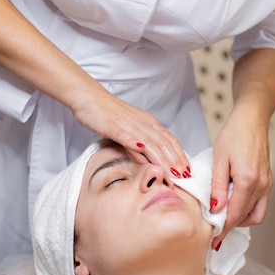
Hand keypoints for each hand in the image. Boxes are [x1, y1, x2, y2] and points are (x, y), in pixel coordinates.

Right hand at [71, 86, 190, 177]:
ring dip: (165, 160)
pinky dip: (143, 152)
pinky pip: (133, 141)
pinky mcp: (117, 128)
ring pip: (154, 144)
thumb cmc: (104, 113)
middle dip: (177, 161)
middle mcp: (144, 123)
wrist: (87, 96)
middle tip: (186, 177)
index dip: (180, 155)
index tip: (187, 170)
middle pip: (166, 143)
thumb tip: (147, 162)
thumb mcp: (126, 131)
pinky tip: (150, 163)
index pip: (169, 140)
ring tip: (173, 175)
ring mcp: (131, 125)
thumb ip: (137, 145)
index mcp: (147, 122)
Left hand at [210, 106, 272, 249]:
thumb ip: (217, 187)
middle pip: (246, 218)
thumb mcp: (218, 159)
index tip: (213, 240)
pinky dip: (247, 210)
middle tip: (215, 228)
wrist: (252, 119)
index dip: (223, 229)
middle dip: (231, 226)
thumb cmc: (234, 134)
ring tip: (223, 215)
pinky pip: (260, 204)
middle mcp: (262, 185)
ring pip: (256, 215)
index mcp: (248, 180)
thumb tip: (215, 210)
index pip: (235, 214)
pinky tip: (232, 204)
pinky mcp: (268, 181)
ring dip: (240, 219)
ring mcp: (267, 184)